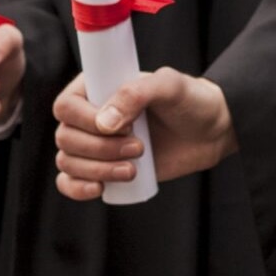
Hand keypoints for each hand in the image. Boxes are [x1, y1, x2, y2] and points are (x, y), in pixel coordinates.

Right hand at [53, 67, 235, 198]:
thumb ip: (136, 93)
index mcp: (97, 88)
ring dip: (97, 170)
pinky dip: (76, 189)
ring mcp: (94, 144)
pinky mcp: (102, 168)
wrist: (209, 131)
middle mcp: (90, 116)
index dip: (87, 121)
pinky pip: (69, 182)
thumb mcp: (169, 86)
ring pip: (68, 162)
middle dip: (101, 149)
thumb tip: (104, 123)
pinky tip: (99, 189)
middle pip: (66, 138)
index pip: (66, 106)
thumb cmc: (190, 101)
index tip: (125, 126)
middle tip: (139, 148)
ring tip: (132, 169)